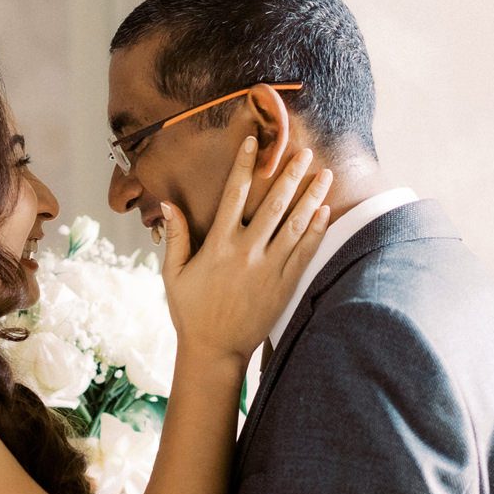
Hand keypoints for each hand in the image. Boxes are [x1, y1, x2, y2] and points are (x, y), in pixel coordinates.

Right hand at [158, 136, 332, 363]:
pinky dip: (316, 230)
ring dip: (311, 197)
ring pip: (295, 225)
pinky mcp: (284, 285)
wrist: (215, 350)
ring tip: (325, 175)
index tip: (254, 143)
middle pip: (273, 204)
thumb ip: (176, 237)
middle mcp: (246, 252)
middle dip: (290, 174)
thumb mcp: (173, 274)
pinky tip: (324, 211)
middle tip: (305, 152)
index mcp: (218, 245)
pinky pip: (304, 252)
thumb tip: (169, 204)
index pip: (233, 194)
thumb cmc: (191, 311)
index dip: (244, 166)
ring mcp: (268, 269)